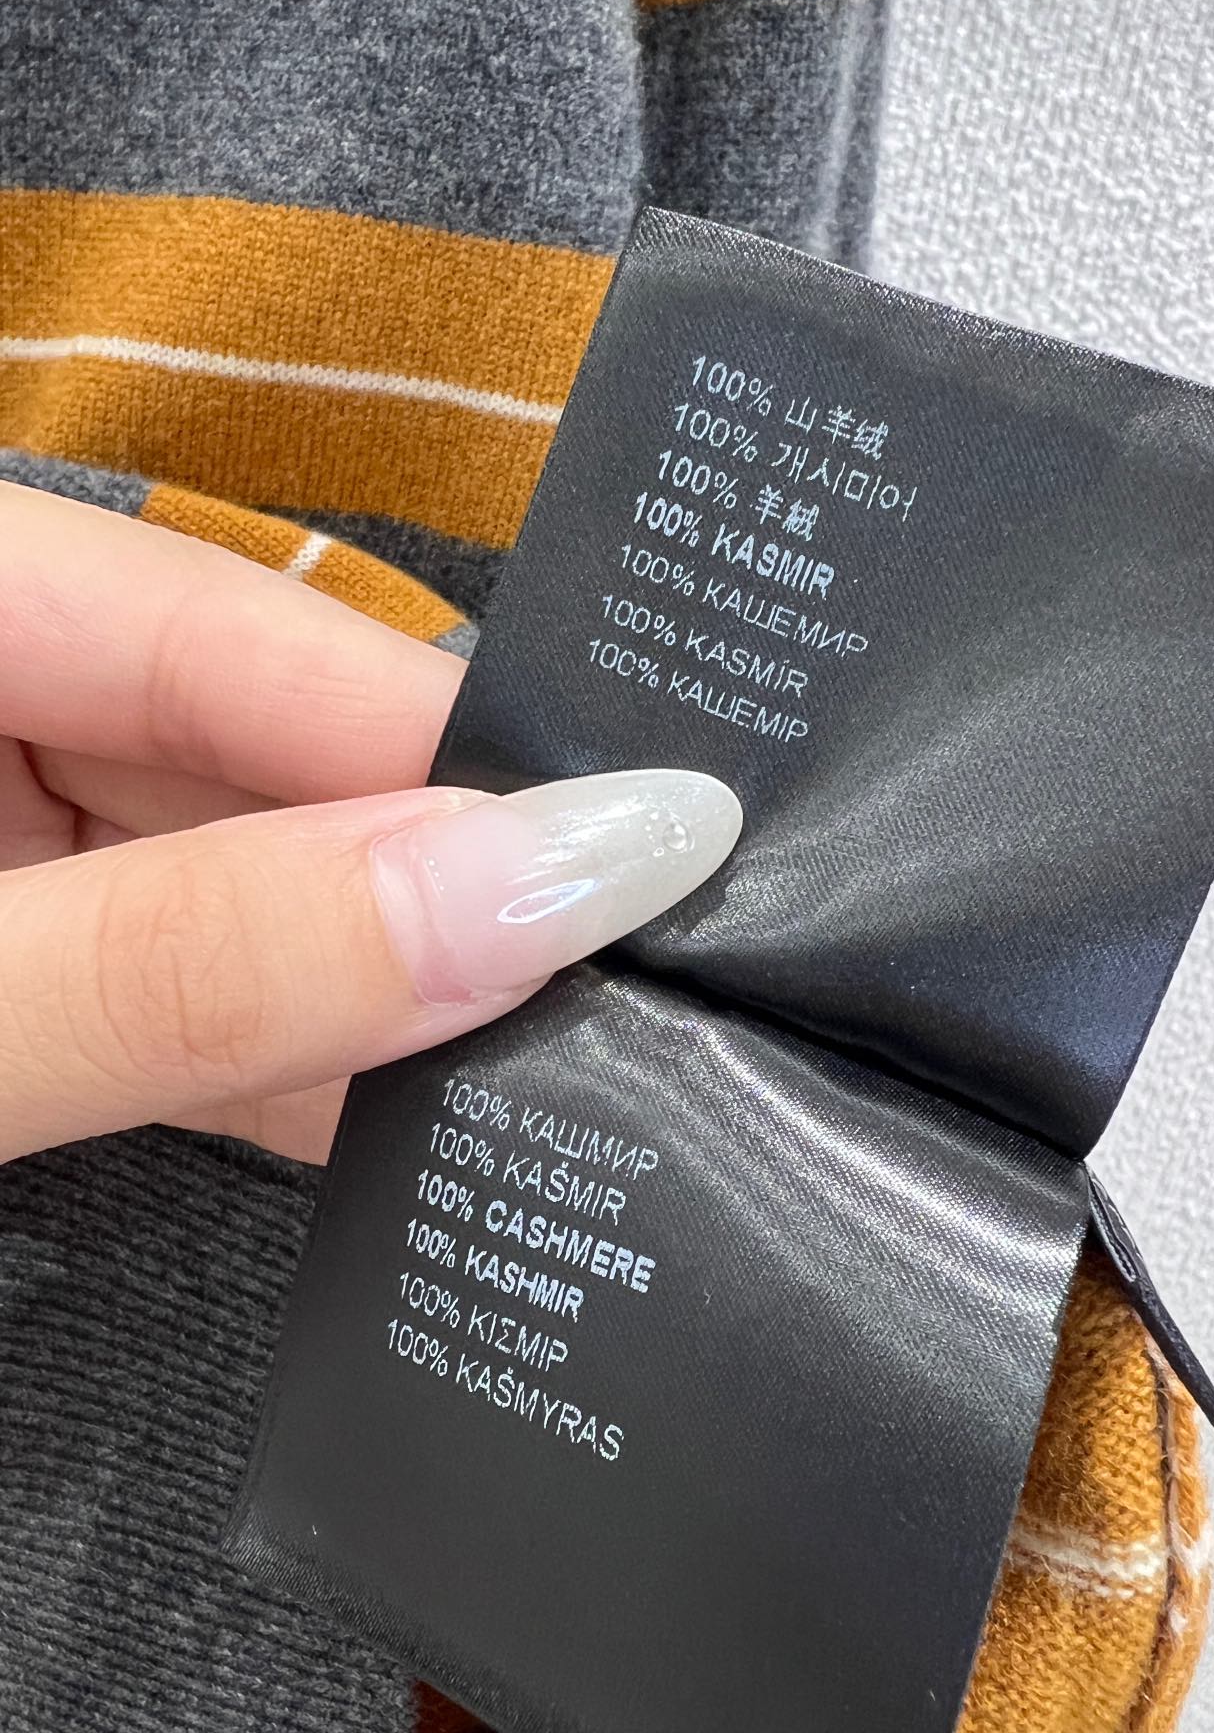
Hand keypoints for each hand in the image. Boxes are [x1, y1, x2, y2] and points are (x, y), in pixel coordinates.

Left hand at [0, 486, 738, 1164]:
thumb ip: (190, 959)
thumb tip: (521, 896)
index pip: (215, 617)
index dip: (428, 729)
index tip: (627, 833)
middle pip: (249, 749)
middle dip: (427, 872)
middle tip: (634, 961)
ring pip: (233, 882)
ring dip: (378, 986)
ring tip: (567, 1054)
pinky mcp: (26, 977)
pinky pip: (180, 989)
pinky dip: (287, 1060)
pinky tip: (417, 1114)